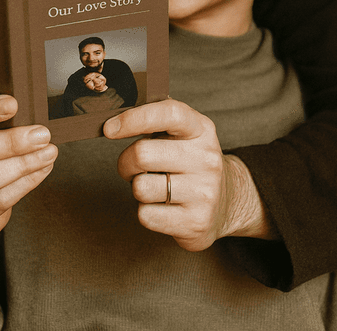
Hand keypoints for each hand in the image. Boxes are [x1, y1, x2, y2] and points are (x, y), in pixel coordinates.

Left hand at [103, 99, 273, 250]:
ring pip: (141, 187)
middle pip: (142, 154)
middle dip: (126, 162)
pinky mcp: (195, 222)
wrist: (227, 202)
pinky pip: (146, 215)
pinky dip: (145, 211)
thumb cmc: (191, 162)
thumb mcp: (185, 133)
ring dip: (136, 187)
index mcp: (201, 130)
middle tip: (132, 166)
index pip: (169, 113)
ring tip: (153, 186)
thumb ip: (157, 119)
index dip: (134, 118)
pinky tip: (162, 206)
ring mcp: (204, 192)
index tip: (109, 128)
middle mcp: (206, 159)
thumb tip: (117, 113)